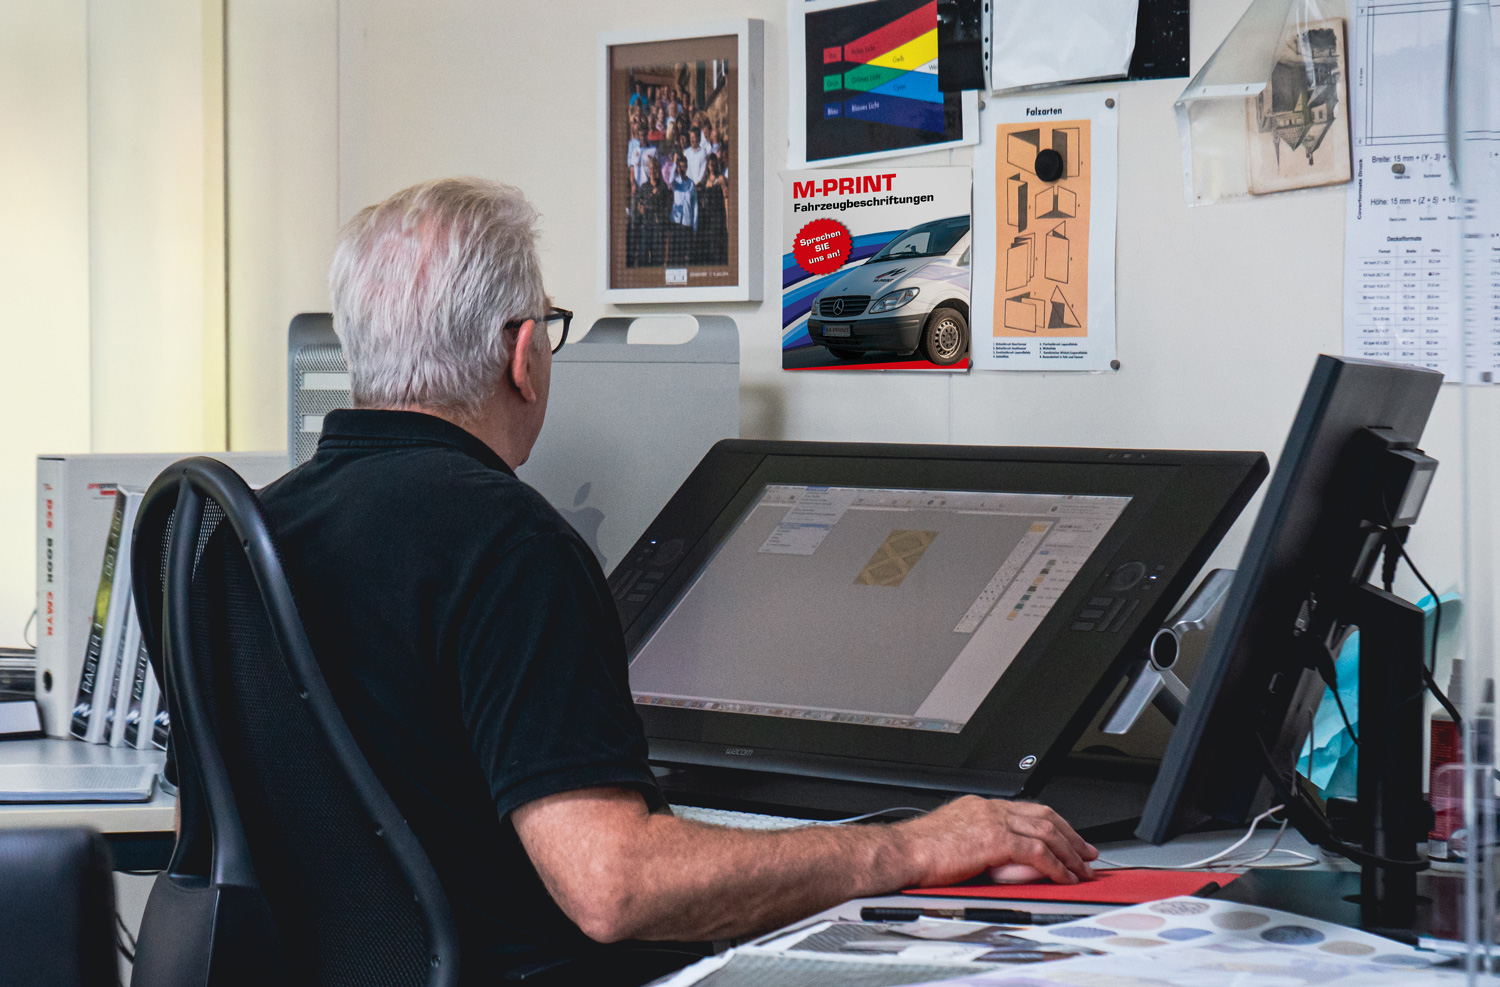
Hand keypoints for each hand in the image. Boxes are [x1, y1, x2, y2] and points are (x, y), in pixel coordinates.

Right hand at [897, 796, 1097, 886]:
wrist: (902, 853)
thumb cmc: (917, 853)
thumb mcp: (954, 841)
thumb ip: (979, 843)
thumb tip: (998, 861)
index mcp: (979, 806)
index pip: (1026, 810)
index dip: (1053, 824)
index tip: (1067, 839)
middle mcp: (989, 808)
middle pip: (1043, 816)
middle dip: (1071, 835)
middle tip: (1088, 853)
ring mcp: (993, 821)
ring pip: (1046, 833)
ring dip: (1070, 853)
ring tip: (1083, 870)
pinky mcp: (995, 840)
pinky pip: (1037, 852)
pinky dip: (1056, 866)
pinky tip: (1064, 877)